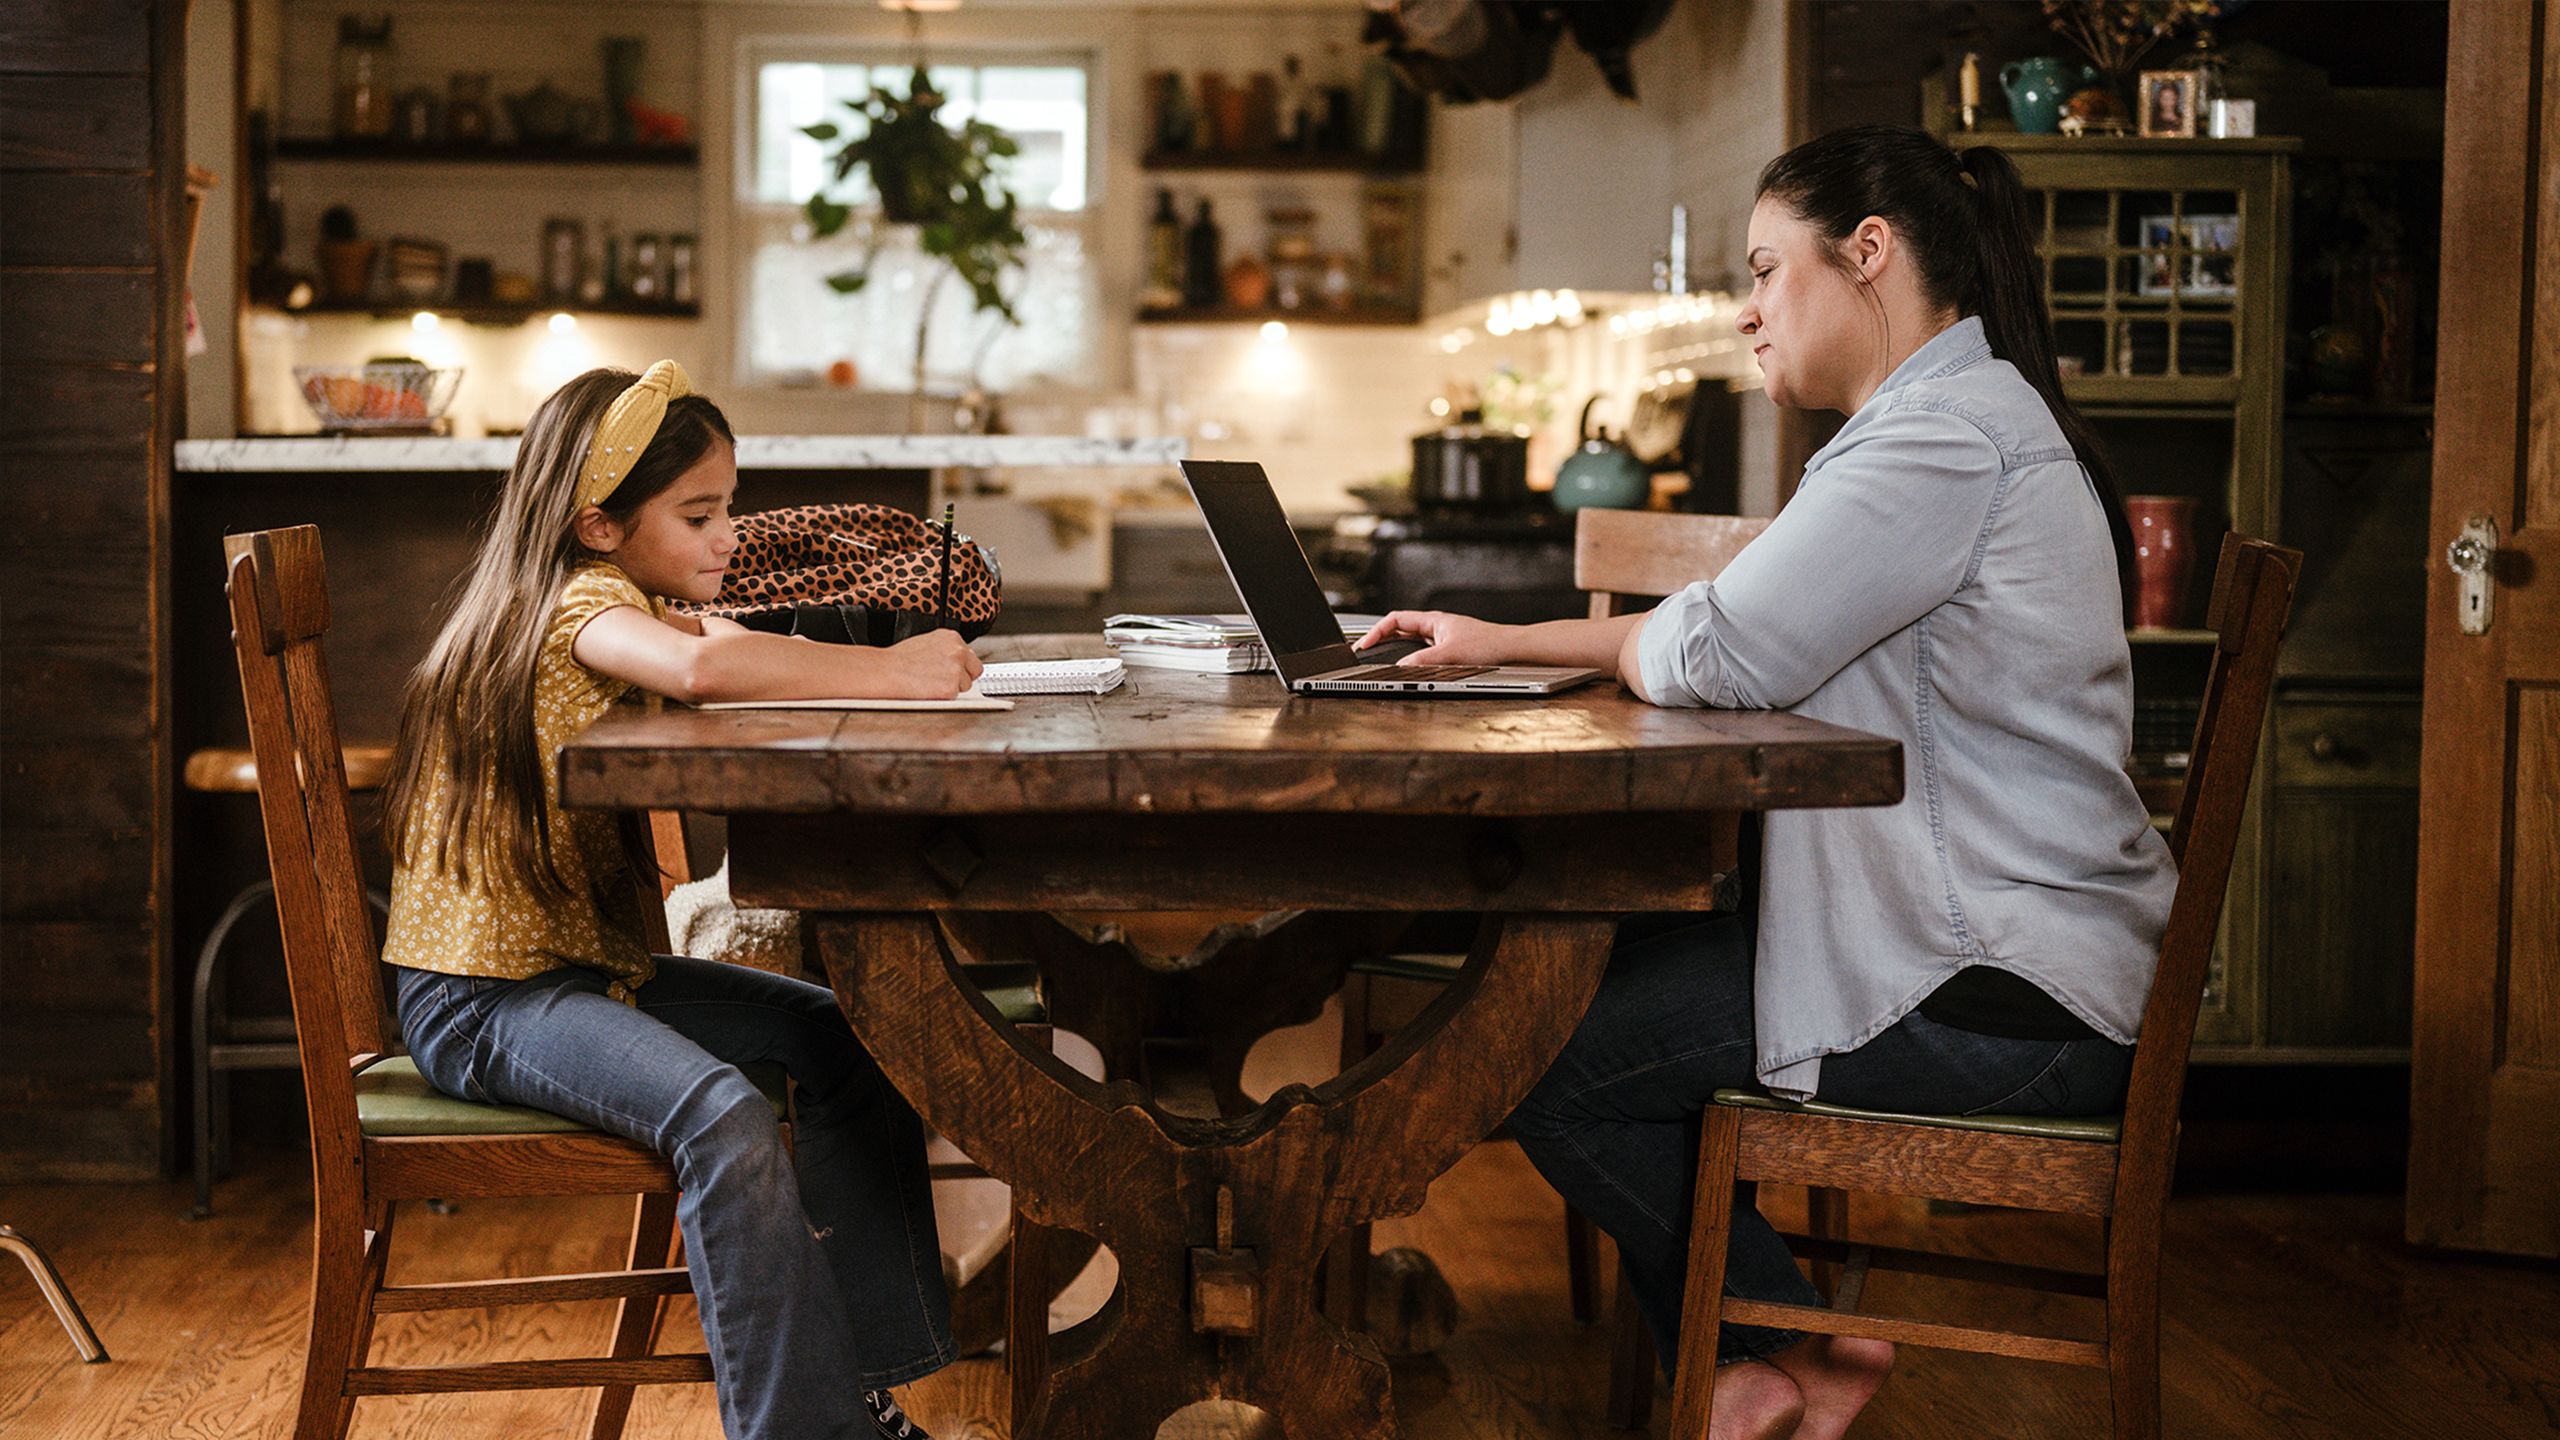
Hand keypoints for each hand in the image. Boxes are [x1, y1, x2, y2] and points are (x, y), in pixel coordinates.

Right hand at [869, 629, 984, 698]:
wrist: (885, 671)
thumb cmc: (899, 659)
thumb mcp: (927, 643)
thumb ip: (946, 650)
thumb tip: (956, 660)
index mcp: (952, 637)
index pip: (970, 655)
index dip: (960, 665)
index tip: (948, 670)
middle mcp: (958, 651)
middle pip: (974, 670)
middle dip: (962, 676)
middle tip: (940, 679)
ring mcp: (956, 670)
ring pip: (965, 686)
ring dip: (951, 687)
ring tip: (929, 683)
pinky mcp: (950, 689)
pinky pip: (955, 698)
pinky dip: (943, 697)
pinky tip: (928, 689)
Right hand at [1355, 610, 1518, 665]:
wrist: (1513, 650)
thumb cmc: (1489, 644)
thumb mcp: (1450, 654)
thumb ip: (1423, 660)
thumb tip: (1401, 667)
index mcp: (1433, 620)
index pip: (1394, 620)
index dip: (1376, 631)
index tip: (1365, 645)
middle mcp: (1436, 628)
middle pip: (1399, 631)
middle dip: (1380, 641)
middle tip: (1365, 654)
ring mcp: (1442, 639)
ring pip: (1410, 643)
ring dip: (1394, 650)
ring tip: (1380, 660)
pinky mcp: (1449, 651)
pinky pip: (1422, 654)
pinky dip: (1410, 660)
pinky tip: (1408, 670)